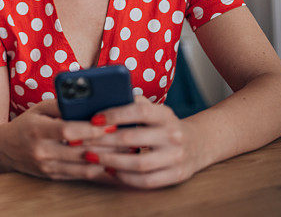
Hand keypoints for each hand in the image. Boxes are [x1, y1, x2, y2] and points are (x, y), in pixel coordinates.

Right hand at [0, 100, 114, 181]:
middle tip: (126, 138)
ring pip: (83, 167)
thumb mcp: (39, 109)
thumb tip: (89, 102)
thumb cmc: (27, 124)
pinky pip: (80, 176)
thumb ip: (62, 105)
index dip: (90, 129)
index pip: (67, 130)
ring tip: (124, 150)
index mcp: (37, 129)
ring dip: (106, 160)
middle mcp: (41, 150)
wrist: (5, 149)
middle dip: (105, 145)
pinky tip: (110, 161)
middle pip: (79, 151)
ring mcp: (47, 166)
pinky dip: (97, 169)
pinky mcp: (52, 177)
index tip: (110, 125)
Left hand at [85, 96, 201, 187]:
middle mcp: (173, 135)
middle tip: (82, 142)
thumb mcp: (154, 110)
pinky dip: (126, 177)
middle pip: (133, 139)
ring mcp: (176, 157)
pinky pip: (147, 181)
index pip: (139, 112)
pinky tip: (110, 170)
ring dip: (111, 161)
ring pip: (139, 163)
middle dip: (103, 141)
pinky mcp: (176, 176)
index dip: (115, 114)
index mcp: (165, 115)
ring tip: (91, 157)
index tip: (94, 119)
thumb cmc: (163, 125)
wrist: (198, 143)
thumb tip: (101, 98)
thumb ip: (133, 104)